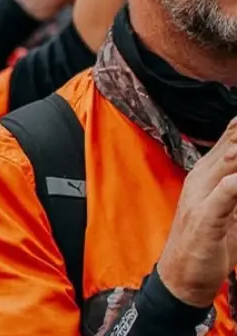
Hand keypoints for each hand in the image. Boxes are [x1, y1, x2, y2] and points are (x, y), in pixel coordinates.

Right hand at [157, 116, 236, 306]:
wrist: (182, 277)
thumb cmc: (212, 242)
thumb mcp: (231, 208)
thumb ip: (235, 186)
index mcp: (209, 172)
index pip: (231, 136)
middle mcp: (203, 177)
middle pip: (232, 143)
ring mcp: (201, 195)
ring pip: (229, 162)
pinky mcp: (205, 218)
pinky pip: (225, 193)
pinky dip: (235, 183)